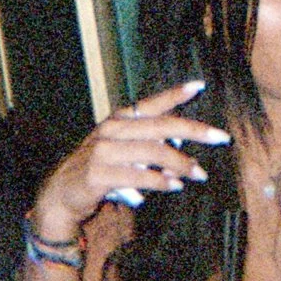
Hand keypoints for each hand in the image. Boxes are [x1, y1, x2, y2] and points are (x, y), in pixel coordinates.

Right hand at [29, 78, 229, 240]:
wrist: (60, 194)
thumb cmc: (98, 170)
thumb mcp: (123, 152)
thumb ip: (150, 150)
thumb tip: (182, 155)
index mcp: (119, 120)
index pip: (152, 103)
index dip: (175, 94)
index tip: (199, 86)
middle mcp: (112, 130)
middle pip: (160, 126)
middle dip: (194, 130)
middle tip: (221, 137)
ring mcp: (103, 151)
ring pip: (152, 152)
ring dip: (180, 163)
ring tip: (199, 173)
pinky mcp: (98, 173)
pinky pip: (137, 175)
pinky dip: (159, 181)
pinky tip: (174, 186)